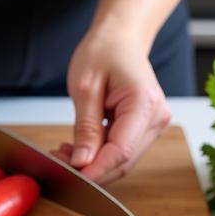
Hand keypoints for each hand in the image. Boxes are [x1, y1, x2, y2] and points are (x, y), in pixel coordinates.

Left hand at [56, 23, 170, 184]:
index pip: (120, 151)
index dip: (96, 169)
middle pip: (123, 161)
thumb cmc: (104, 51)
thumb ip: (85, 128)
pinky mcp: (145, 128)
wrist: (120, 38)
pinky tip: (78, 149)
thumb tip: (83, 162)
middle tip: (58, 163)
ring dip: (93, 164)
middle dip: (91, 170)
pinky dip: (99, 155)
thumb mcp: (85, 88)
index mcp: (144, 103)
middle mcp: (156, 117)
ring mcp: (153, 124)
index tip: (71, 178)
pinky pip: (122, 151)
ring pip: (122, 161)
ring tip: (64, 153)